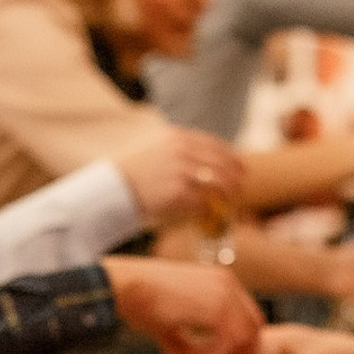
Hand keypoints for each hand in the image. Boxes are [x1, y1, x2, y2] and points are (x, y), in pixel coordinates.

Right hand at [101, 256, 262, 353]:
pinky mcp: (216, 306)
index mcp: (218, 283)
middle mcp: (227, 284)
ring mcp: (224, 293)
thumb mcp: (170, 328)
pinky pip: (230, 340)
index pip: (246, 317)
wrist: (123, 286)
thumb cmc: (139, 303)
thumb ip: (189, 349)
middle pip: (254, 326)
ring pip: (246, 336)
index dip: (241, 344)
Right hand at [118, 126, 247, 224]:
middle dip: (235, 179)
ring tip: (230, 205)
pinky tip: (210, 215)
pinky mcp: (178, 192)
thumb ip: (179, 150)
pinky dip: (209, 210)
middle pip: (223, 164)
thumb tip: (205, 163)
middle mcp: (183, 151)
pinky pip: (204, 202)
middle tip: (239, 190)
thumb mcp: (156, 149)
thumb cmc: (133, 173)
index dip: (233, 158)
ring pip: (219, 184)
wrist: (112, 188)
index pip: (217, 145)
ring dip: (228, 196)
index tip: (241, 169)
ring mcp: (181, 171)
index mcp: (178, 138)